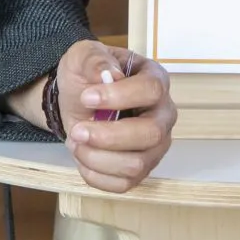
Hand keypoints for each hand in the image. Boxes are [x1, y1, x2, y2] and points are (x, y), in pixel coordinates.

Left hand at [55, 40, 176, 193]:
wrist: (78, 101)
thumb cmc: (88, 76)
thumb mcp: (84, 56)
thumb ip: (95, 59)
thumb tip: (110, 75)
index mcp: (156, 80)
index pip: (151, 90)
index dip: (118, 96)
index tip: (86, 97)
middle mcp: (163, 115)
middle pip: (151, 133)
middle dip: (108, 136)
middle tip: (77, 130)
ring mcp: (155, 146)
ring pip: (137, 164)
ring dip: (98, 157)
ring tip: (76, 142)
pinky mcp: (141, 169)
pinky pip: (124, 184)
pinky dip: (96, 175)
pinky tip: (82, 156)